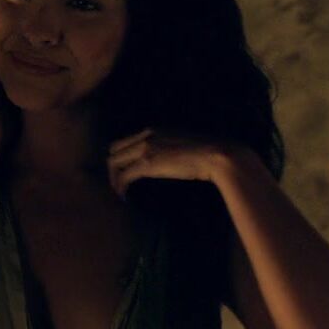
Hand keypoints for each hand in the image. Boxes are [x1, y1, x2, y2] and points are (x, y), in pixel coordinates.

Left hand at [106, 128, 241, 197]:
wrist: (215, 155)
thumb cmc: (205, 153)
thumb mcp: (180, 145)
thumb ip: (167, 148)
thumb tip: (165, 159)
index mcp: (152, 131)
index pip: (123, 142)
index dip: (120, 159)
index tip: (124, 173)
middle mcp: (145, 136)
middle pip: (113, 151)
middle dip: (112, 169)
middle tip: (118, 185)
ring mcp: (145, 149)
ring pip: (114, 163)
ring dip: (113, 180)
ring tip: (120, 193)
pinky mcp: (147, 163)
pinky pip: (124, 176)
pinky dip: (120, 187)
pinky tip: (125, 197)